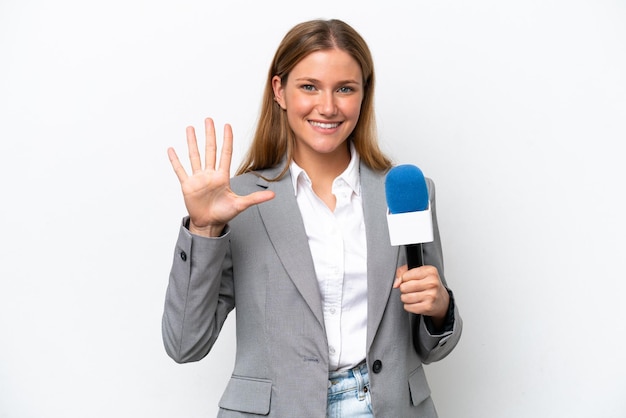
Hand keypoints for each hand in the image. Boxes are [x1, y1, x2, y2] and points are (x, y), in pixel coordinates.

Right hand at [167, 118, 274, 236]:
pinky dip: (175, 161)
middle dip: (210, 135)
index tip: (227, 126)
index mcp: (222, 177)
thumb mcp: (240, 205)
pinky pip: (180, 170)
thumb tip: (273, 195)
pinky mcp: (188, 185)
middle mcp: (210, 174)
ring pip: (194, 156)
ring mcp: (198, 179)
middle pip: (209, 150)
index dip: (227, 140)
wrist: (209, 224)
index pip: (225, 154)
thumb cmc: (224, 214)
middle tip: (208, 120)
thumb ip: (255, 198)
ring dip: (192, 142)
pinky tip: (172, 150)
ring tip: (190, 128)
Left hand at [393, 264, 449, 326]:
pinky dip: (409, 306)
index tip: (409, 281)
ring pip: (405, 297)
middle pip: (404, 287)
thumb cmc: (429, 285)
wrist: (442, 300)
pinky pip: (408, 307)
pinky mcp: (428, 307)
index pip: (406, 275)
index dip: (404, 279)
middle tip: (411, 289)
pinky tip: (415, 303)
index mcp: (430, 271)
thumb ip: (403, 272)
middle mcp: (432, 283)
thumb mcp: (420, 272)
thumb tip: (396, 283)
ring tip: (413, 296)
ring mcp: (431, 295)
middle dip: (404, 289)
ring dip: (406, 298)